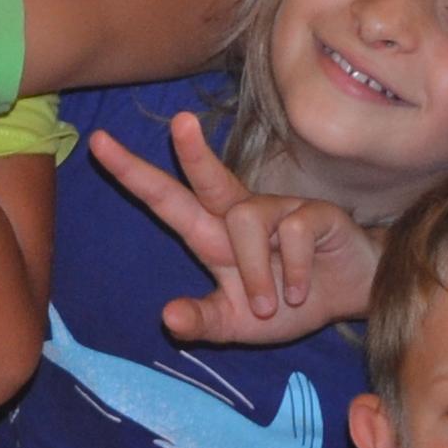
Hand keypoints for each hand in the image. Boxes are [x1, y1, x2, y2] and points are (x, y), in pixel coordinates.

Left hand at [89, 114, 379, 337]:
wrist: (349, 299)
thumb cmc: (286, 304)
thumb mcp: (237, 324)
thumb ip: (203, 322)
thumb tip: (168, 318)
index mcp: (212, 236)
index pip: (166, 200)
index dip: (133, 174)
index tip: (98, 145)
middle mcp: (240, 214)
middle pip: (208, 178)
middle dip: (192, 152)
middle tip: (179, 122)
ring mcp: (278, 210)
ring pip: (247, 221)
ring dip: (256, 272)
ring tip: (271, 304)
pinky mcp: (314, 213)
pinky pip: (293, 234)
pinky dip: (293, 272)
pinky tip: (302, 291)